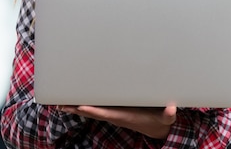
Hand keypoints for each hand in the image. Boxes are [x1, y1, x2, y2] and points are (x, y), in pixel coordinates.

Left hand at [58, 105, 176, 139]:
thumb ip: (168, 114)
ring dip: (75, 107)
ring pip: (91, 111)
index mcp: (125, 117)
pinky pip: (95, 108)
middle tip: (60, 104)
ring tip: (59, 103)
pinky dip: (83, 105)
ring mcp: (113, 114)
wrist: (158, 128)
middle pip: (93, 113)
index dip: (94, 110)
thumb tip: (171, 109)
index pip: (107, 113)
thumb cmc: (160, 121)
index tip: (81, 106)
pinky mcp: (113, 111)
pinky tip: (72, 102)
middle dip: (76, 108)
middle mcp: (115, 116)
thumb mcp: (166, 118)